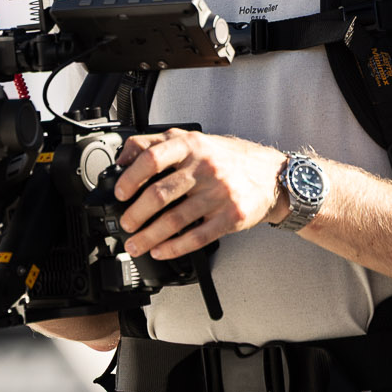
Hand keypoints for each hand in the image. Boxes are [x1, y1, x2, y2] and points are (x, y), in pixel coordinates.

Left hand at [114, 128, 286, 260]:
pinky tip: (161, 251)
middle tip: (125, 224)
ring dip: (149, 237)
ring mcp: (219, 194)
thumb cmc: (227, 159)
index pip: (152, 158)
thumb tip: (122, 159)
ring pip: (175, 220)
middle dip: (135, 215)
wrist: (271, 175)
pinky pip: (197, 237)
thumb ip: (157, 144)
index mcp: (191, 146)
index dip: (131, 178)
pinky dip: (174, 248)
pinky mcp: (231, 217)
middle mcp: (205, 168)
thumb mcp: (194, 140)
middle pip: (160, 194)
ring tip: (136, 245)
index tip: (120, 193)